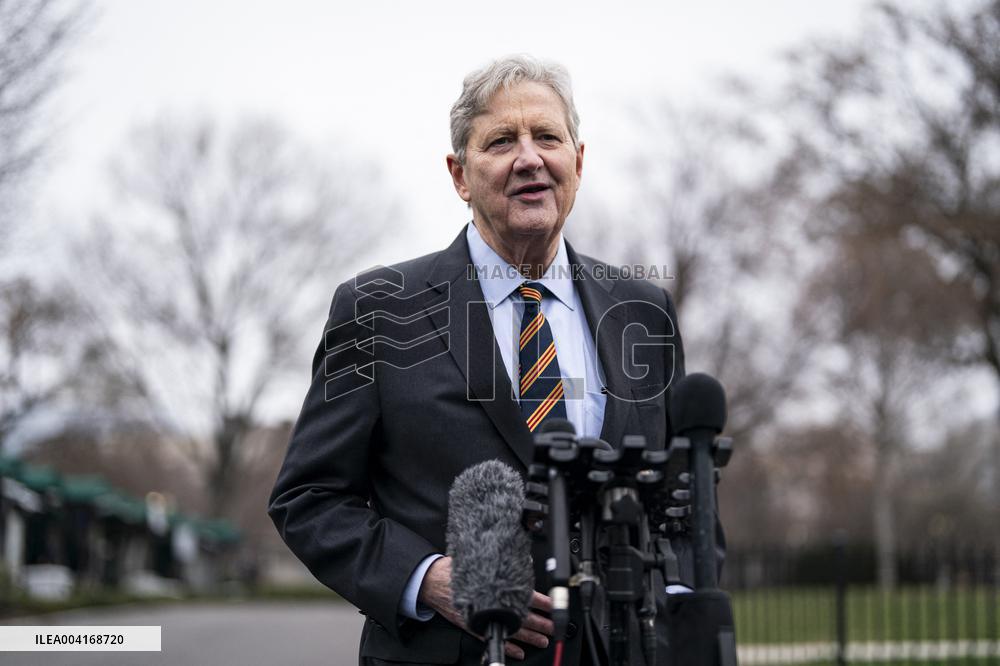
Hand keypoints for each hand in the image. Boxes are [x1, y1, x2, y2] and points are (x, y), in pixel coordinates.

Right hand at [417, 556, 554, 660]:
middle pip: (520, 616)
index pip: (522, 595)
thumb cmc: (453, 570)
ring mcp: (482, 619)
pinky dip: (508, 648)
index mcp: (493, 588)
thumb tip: (520, 560)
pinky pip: (494, 641)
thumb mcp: (476, 561)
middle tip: (551, 627)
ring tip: (542, 641)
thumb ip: (499, 563)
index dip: (538, 601)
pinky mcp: (474, 627)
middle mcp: (490, 605)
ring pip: (511, 631)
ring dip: (529, 637)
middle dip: (539, 623)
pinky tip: (519, 652)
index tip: (550, 604)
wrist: (432, 581)